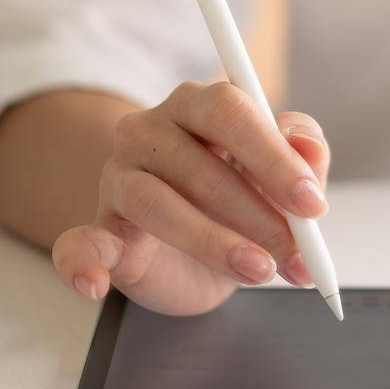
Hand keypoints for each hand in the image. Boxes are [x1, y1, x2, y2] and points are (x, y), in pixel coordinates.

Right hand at [52, 82, 330, 315]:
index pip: (230, 110)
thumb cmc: (241, 199)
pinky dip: (83, 261)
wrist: (195, 252)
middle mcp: (150, 131)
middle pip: (197, 162)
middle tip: (296, 252)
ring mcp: (118, 179)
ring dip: (212, 241)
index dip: (273, 156)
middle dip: (256, 213)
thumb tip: (309, 147)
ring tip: (259, 271)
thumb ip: (304, 153)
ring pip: (154, 204)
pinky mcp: (98, 229)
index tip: (312, 203)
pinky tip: (95, 283)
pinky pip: (78, 242)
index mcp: (200, 105)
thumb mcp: (282, 177)